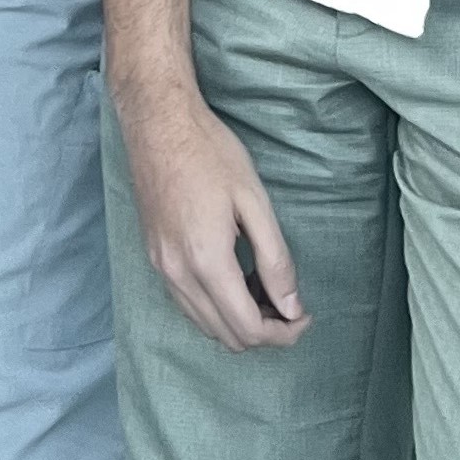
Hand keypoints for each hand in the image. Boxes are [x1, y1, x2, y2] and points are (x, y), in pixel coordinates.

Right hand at [117, 80, 306, 352]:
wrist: (157, 122)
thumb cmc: (211, 153)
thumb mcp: (254, 202)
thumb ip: (275, 260)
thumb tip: (291, 307)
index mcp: (206, 260)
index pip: (249, 328)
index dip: (285, 331)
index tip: (305, 313)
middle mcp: (178, 274)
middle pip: (227, 336)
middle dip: (266, 331)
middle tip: (290, 303)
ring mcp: (161, 267)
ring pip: (205, 325)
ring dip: (240, 321)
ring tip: (265, 290)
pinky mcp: (154, 257)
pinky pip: (188, 304)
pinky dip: (216, 307)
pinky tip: (236, 279)